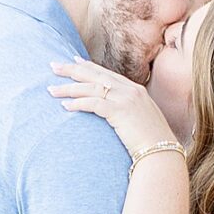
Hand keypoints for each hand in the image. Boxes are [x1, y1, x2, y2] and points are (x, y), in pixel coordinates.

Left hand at [49, 55, 176, 157]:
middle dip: (72, 70)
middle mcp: (130, 90)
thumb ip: (127, 110)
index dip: (87, 67)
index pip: (106, 73)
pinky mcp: (120, 111)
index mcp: (135, 89)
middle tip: (53, 67)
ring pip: (91, 88)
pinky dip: (78, 104)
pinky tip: (65, 107)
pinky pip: (93, 104)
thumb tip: (113, 112)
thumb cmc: (151, 141)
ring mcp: (126, 99)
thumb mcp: (141, 119)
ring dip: (69, 88)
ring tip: (51, 90)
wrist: (162, 152)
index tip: (73, 61)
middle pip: (95, 75)